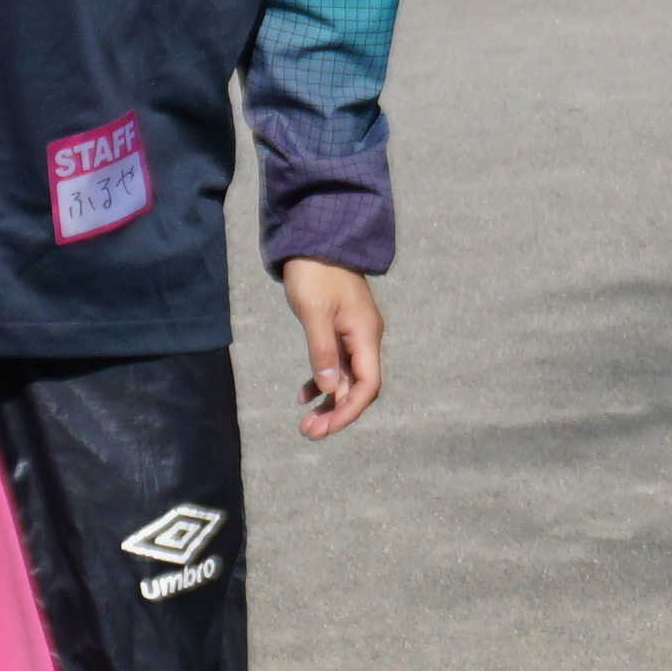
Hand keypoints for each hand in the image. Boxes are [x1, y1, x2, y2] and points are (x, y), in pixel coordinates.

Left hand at [276, 256, 382, 438]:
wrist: (316, 239)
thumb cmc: (314, 272)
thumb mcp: (313, 312)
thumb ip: (322, 351)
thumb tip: (330, 389)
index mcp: (365, 335)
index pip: (367, 386)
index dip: (348, 411)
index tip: (324, 428)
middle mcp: (365, 338)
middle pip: (358, 388)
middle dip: (336, 413)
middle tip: (308, 431)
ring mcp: (354, 334)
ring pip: (347, 379)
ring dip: (329, 402)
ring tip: (306, 422)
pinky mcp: (341, 330)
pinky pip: (337, 364)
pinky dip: (322, 381)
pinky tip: (304, 394)